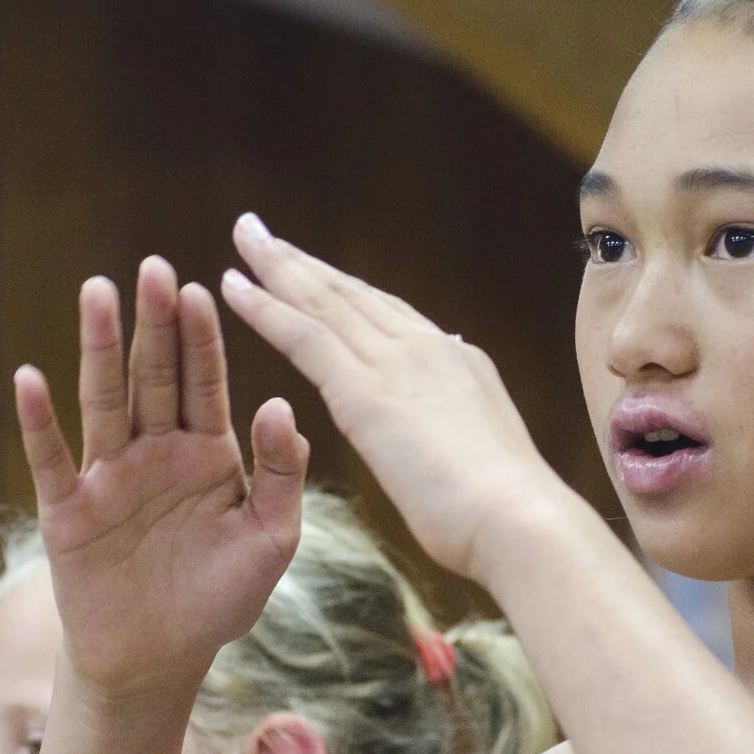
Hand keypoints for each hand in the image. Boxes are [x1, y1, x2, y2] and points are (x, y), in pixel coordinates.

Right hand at [16, 256, 309, 702]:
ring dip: (99, 348)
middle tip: (153, 267)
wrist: (160, 659)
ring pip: (103, 400)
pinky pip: (51, 458)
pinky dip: (39, 420)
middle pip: (153, 376)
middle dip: (154, 324)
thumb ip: (283, 474)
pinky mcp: (67, 508)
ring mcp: (108, 475)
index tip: (203, 289)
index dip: (202, 338)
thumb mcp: (272, 539)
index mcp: (208, 453)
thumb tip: (282, 404)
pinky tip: (30, 377)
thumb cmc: (220, 599)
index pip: (205, 382)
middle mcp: (156, 452)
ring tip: (97, 292)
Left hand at [221, 215, 568, 580]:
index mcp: (458, 364)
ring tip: (244, 236)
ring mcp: (397, 364)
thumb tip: (453, 385)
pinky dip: (265, 308)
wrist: (520, 522)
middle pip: (352, 293)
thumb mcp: (485, 450)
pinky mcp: (365, 392)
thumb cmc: (508, 513)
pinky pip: (303, 336)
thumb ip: (461, 414)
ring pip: (324, 301)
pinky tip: (233, 287)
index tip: (316, 271)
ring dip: (278, 266)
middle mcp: (428, 348)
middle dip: (305, 261)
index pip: (390, 315)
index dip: (346, 289)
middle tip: (263, 231)